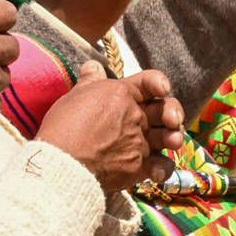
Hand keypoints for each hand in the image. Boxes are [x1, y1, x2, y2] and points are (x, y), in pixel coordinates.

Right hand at [35, 62, 184, 193]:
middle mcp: (135, 116)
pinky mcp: (138, 166)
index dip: (158, 83)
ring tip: (172, 142)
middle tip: (170, 121)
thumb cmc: (64, 127)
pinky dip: (162, 168)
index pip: (150, 81)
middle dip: (172, 114)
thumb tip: (93, 65)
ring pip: (168, 138)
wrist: (62, 162)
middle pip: (165, 110)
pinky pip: (162, 167)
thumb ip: (90, 81)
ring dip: (173, 139)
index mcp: (121, 94)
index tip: (162, 89)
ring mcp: (139, 142)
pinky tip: (156, 170)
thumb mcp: (75, 96)